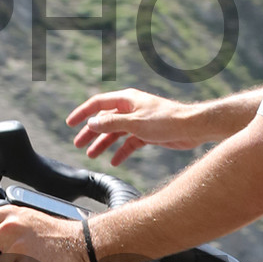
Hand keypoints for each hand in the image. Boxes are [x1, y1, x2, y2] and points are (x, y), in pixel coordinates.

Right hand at [68, 88, 204, 165]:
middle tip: (78, 144)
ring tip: (92, 155)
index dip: (83, 113)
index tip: (70, 123)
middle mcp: (131, 108)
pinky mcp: (147, 133)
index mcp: (126, 100)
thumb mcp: (134, 123)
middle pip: (105, 120)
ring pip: (116, 132)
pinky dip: (121, 151)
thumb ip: (111, 123)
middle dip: (91, 132)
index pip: (98, 104)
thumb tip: (92, 123)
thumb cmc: (165, 120)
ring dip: (104, 143)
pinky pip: (129, 143)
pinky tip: (115, 162)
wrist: (192, 128)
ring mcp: (139, 121)